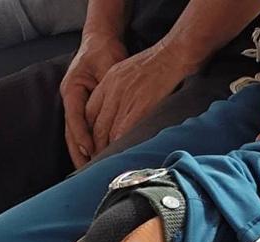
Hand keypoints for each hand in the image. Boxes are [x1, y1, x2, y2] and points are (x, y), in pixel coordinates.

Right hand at [61, 33, 129, 167]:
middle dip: (78, 153)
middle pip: (70, 132)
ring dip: (80, 154)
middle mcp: (69, 98)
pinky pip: (82, 132)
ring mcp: (73, 104)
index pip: (74, 118)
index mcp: (72, 88)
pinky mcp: (81, 109)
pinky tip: (93, 160)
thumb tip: (116, 112)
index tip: (90, 151)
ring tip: (87, 173)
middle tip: (86, 173)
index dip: (82, 136)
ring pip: (74, 135)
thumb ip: (109, 90)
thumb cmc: (105, 52)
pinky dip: (86, 146)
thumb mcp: (108, 68)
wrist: (100, 41)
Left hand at [84, 45, 194, 161]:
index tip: (90, 148)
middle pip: (95, 127)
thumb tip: (118, 113)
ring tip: (105, 167)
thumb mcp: (128, 72)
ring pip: (105, 133)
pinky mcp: (137, 108)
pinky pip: (121, 134)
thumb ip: (118, 91)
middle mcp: (111, 92)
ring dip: (104, 152)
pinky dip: (118, 148)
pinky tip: (119, 158)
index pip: (88, 113)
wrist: (172, 55)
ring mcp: (123, 100)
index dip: (87, 134)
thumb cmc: (157, 65)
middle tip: (94, 164)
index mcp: (107, 83)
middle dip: (94, 148)